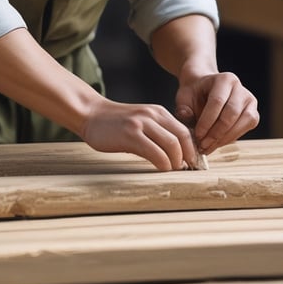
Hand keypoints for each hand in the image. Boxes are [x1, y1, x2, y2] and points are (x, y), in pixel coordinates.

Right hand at [81, 96, 198, 171]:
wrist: (91, 114)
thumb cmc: (116, 123)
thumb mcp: (141, 122)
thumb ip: (157, 132)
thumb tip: (176, 155)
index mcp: (158, 112)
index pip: (184, 130)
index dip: (191, 149)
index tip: (192, 162)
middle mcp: (152, 115)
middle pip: (182, 137)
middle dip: (187, 156)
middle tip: (185, 169)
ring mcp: (141, 124)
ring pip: (172, 145)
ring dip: (176, 162)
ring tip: (173, 170)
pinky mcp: (130, 135)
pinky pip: (155, 152)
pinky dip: (163, 163)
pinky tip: (161, 169)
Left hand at [175, 71, 258, 154]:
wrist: (204, 90)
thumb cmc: (194, 94)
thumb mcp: (184, 97)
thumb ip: (183, 108)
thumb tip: (186, 117)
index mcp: (224, 79)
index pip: (217, 101)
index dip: (207, 121)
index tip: (197, 135)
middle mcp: (240, 88)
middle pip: (231, 113)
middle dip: (216, 133)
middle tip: (202, 145)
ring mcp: (249, 100)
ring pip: (243, 122)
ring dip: (225, 138)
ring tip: (208, 147)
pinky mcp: (253, 113)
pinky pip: (246, 128)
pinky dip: (231, 138)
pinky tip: (217, 143)